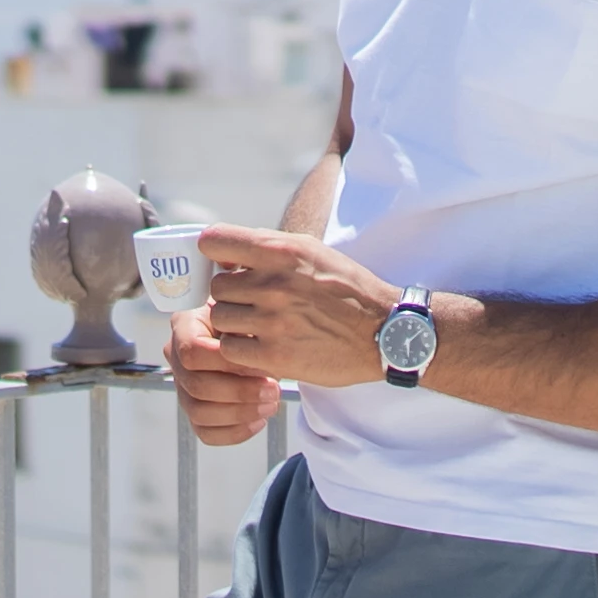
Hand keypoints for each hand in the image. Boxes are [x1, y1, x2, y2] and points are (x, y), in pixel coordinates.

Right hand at [166, 306, 280, 446]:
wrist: (254, 338)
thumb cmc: (250, 324)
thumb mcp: (249, 318)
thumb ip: (246, 334)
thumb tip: (251, 361)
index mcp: (185, 326)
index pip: (192, 351)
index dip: (226, 363)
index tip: (259, 364)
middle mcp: (176, 357)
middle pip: (196, 386)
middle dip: (240, 392)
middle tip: (273, 390)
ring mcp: (183, 387)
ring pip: (200, 413)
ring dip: (240, 413)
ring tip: (270, 405)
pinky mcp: (195, 411)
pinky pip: (206, 433)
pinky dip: (235, 431)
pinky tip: (258, 420)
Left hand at [197, 228, 404, 393]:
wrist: (383, 332)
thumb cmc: (346, 290)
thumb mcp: (312, 251)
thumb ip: (268, 247)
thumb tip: (224, 253)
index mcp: (280, 250)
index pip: (214, 241)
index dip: (214, 254)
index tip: (223, 265)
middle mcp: (273, 282)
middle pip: (216, 287)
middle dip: (232, 296)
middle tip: (254, 304)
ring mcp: (272, 320)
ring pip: (219, 318)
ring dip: (234, 324)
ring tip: (259, 326)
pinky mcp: (274, 356)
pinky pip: (229, 350)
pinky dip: (240, 350)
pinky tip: (261, 346)